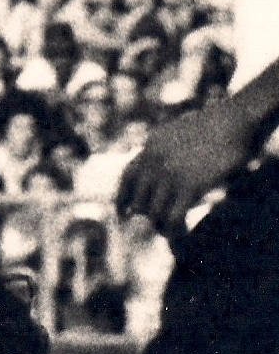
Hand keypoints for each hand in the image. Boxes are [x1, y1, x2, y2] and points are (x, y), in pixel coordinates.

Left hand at [116, 94, 262, 235]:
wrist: (231, 121)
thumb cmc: (210, 126)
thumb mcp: (174, 132)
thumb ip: (159, 148)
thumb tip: (151, 158)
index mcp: (149, 150)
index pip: (126, 179)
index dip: (121, 200)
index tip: (123, 214)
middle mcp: (154, 164)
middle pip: (138, 201)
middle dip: (145, 215)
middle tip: (156, 223)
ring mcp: (170, 176)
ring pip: (153, 213)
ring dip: (160, 226)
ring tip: (169, 231)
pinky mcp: (189, 186)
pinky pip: (172, 217)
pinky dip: (173, 230)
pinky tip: (180, 232)